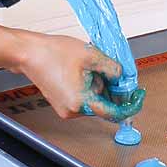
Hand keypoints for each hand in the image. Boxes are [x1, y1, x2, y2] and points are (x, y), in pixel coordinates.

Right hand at [16, 32, 144, 120]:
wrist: (29, 53)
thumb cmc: (53, 53)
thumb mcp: (92, 56)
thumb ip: (113, 69)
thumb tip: (124, 78)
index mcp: (81, 103)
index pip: (114, 113)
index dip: (130, 105)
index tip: (138, 97)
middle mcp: (73, 111)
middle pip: (105, 104)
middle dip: (111, 87)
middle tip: (110, 69)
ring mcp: (66, 109)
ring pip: (96, 99)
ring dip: (99, 84)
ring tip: (88, 66)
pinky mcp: (63, 103)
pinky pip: (85, 97)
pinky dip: (90, 85)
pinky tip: (82, 70)